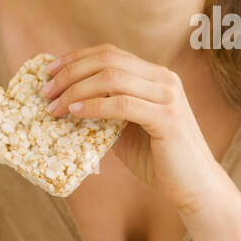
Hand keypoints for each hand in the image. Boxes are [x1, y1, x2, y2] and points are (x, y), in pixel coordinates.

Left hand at [42, 44, 220, 213]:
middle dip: (70, 73)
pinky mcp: (167, 117)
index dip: (76, 58)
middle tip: (46, 92)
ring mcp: (168, 96)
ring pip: (112, 78)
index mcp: (155, 76)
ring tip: (55, 107)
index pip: (110, 53)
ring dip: (76, 90)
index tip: (49, 72)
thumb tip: (67, 104)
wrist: (194, 187)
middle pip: (108, 60)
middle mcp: (164, 79)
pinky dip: (94, 106)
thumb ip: (105, 112)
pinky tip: (75, 113)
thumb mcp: (126, 130)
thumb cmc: (159, 161)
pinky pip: (123, 104)